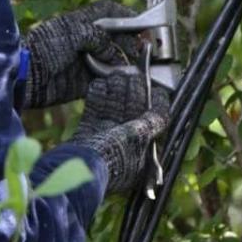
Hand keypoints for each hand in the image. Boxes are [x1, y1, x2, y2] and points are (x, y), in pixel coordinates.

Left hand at [22, 0, 140, 108]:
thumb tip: (115, 52)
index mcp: (80, 22)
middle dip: (131, 44)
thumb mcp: (72, 33)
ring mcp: (84, 62)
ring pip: (113, 61)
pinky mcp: (82, 83)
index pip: (108, 12)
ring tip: (141, 68)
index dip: (126, 16)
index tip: (144, 24)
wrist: (24, 76)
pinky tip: (128, 83)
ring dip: (126, 65)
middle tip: (146, 51)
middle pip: (115, 39)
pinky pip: (105, 81)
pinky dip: (116, 81)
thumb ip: (97, 37)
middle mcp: (85, 40)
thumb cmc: (45, 48)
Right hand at [69, 72, 169, 194]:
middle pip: (131, 114)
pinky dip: (97, 96)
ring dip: (115, 90)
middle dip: (133, 92)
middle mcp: (125, 150)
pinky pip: (95, 111)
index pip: (153, 126)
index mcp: (142, 158)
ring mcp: (105, 141)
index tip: (157, 89)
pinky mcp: (87, 135)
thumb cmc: (113, 157)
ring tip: (116, 73)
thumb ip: (153, 122)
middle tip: (134, 74)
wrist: (78, 168)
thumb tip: (163, 108)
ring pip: (113, 109)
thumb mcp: (139, 138)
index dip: (155, 106)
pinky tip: (100, 82)